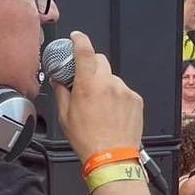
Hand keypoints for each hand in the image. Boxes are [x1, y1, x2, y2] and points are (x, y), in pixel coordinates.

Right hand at [51, 31, 143, 161]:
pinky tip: (112, 112)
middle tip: (85, 80)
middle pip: (100, 60)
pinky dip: (117, 96)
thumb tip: (58, 81)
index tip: (76, 37)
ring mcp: (124, 90)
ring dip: (105, 84)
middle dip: (92, 65)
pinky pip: (124, 90)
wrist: (112, 157)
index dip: (79, 39)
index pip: (84, 51)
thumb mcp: (64, 116)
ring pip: (112, 77)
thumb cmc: (88, 139)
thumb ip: (61, 92)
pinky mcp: (136, 99)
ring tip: (100, 106)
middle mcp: (108, 83)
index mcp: (88, 85)